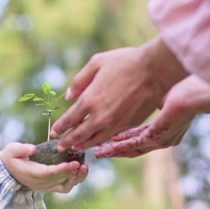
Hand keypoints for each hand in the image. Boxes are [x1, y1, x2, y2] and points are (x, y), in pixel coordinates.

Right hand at [0, 143, 88, 192]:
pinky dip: (74, 180)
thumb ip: (21, 149)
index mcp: (30, 173)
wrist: (9, 170)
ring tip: (84, 167)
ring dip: (75, 179)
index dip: (61, 170)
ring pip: (64, 187)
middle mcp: (39, 183)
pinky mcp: (50, 187)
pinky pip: (65, 187)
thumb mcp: (12, 150)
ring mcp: (45, 187)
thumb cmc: (12, 157)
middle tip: (81, 162)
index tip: (72, 163)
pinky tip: (80, 170)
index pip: (48, 174)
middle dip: (71, 172)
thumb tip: (33, 149)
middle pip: (58, 180)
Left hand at [52, 37, 186, 150]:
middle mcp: (101, 116)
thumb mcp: (97, 63)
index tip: (54, 133)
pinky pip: (111, 136)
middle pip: (79, 135)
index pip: (69, 120)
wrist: (155, 70)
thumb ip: (79, 80)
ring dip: (84, 145)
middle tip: (60, 146)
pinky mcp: (129, 125)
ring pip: (96, 140)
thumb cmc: (125, 62)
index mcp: (90, 99)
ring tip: (77, 147)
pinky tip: (98, 139)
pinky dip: (102, 140)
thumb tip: (69, 96)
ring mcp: (116, 123)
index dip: (60, 128)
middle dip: (68, 142)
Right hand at [94, 89, 194, 157]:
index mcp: (164, 129)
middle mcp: (163, 139)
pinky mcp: (157, 137)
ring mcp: (161, 140)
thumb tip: (148, 97)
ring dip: (113, 150)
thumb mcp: (165, 94)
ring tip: (97, 152)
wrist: (198, 91)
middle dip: (113, 148)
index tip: (107, 136)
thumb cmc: (185, 87)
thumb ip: (154, 100)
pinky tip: (106, 146)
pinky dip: (119, 146)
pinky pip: (134, 144)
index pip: (139, 136)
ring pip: (132, 149)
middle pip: (134, 147)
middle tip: (98, 149)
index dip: (122, 138)